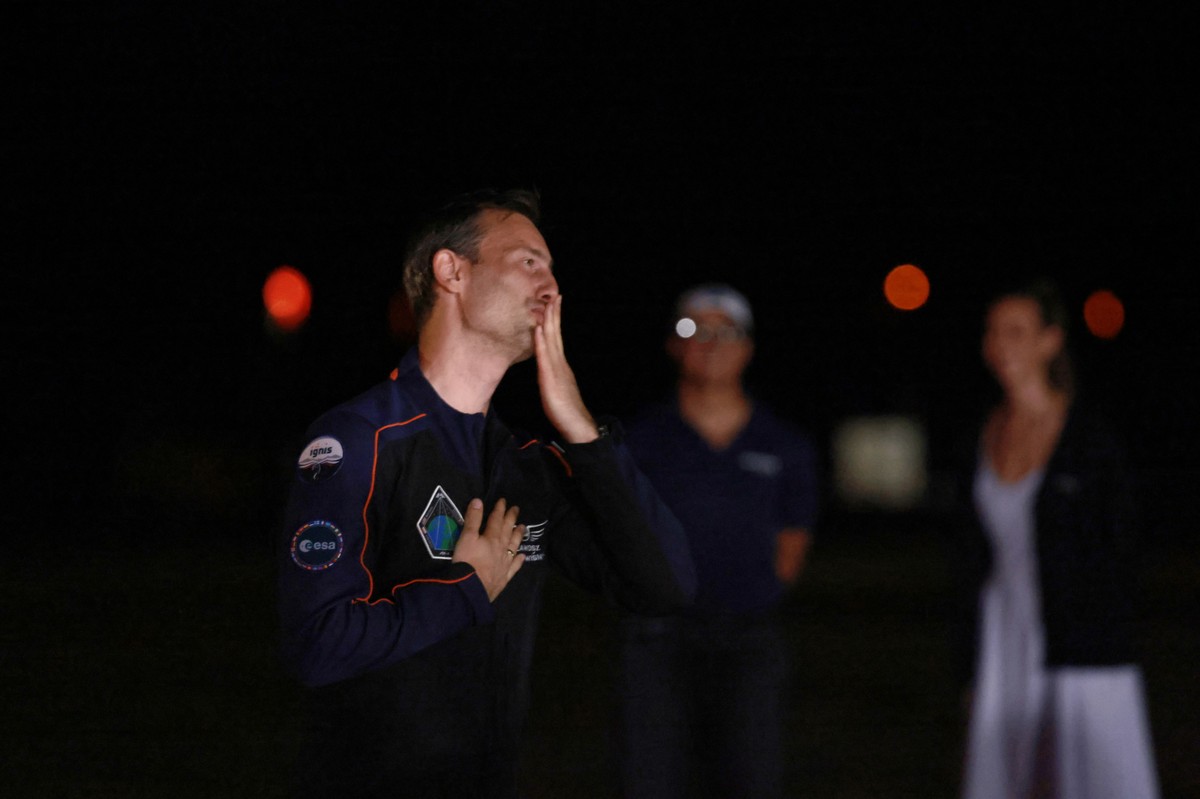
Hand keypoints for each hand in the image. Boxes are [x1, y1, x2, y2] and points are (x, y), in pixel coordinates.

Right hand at [453, 498, 525, 601]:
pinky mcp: (504, 577)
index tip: (503, 501)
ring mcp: (504, 563)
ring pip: (514, 546)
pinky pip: (514, 566)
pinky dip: (519, 560)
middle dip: (511, 519)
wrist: (471, 588)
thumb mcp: (466, 537)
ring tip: (523, 527)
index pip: (496, 520)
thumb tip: (478, 501)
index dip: (499, 510)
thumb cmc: (467, 561)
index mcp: (491, 538)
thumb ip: (472, 520)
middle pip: (507, 531)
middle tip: (516, 509)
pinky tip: (523, 556)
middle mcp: (501, 549)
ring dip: (518, 536)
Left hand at [534, 295, 598, 442]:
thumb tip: (546, 369)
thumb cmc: (566, 411)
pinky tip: (539, 329)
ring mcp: (557, 370)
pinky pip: (545, 356)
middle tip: (555, 294)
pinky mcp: (551, 379)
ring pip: (552, 341)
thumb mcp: (555, 390)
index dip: (555, 322)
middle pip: (556, 334)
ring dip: (549, 321)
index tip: (554, 304)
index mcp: (560, 366)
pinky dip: (542, 341)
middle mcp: (560, 363)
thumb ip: (552, 377)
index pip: (556, 339)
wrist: (577, 426)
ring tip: (547, 304)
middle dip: (554, 314)